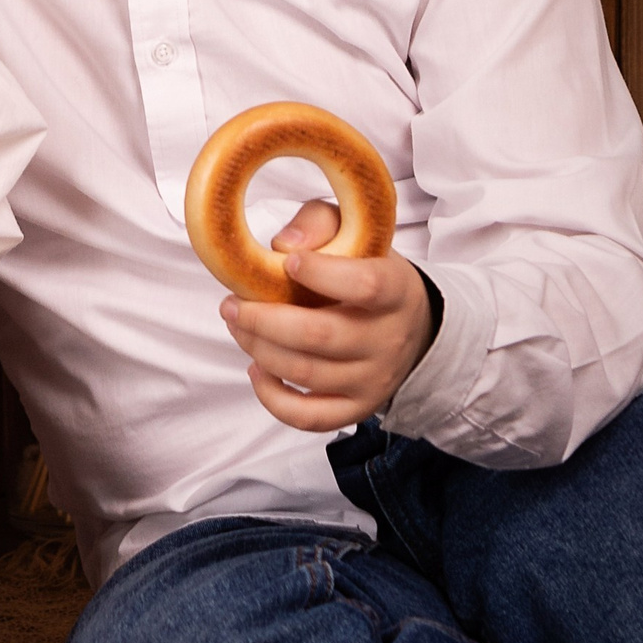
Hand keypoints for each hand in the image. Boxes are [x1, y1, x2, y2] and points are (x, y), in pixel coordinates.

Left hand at [220, 199, 433, 430]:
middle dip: (262, 320)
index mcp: (394, 290)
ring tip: (237, 326)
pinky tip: (256, 368)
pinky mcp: (357, 408)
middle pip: (319, 336)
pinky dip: (273, 397)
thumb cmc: (367, 268)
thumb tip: (283, 244)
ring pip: (306, 374)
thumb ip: (318, 224)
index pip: (364, 285)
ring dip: (259, 349)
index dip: (322, 273)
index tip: (288, 261)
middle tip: (231, 304)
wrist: (410, 323)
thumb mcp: (354, 233)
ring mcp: (374, 379)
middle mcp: (388, 339)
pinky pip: (310, 417)